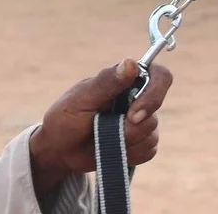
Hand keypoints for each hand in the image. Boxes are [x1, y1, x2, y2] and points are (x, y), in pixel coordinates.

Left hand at [27, 59, 172, 197]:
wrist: (60, 150)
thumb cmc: (66, 118)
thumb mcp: (81, 99)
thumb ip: (106, 82)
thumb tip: (131, 63)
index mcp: (124, 80)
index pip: (158, 75)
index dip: (155, 93)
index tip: (134, 114)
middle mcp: (136, 98)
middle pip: (156, 109)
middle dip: (134, 126)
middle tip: (109, 131)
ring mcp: (140, 121)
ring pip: (152, 134)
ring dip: (127, 141)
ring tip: (102, 138)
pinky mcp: (140, 143)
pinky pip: (149, 151)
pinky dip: (130, 154)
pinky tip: (110, 149)